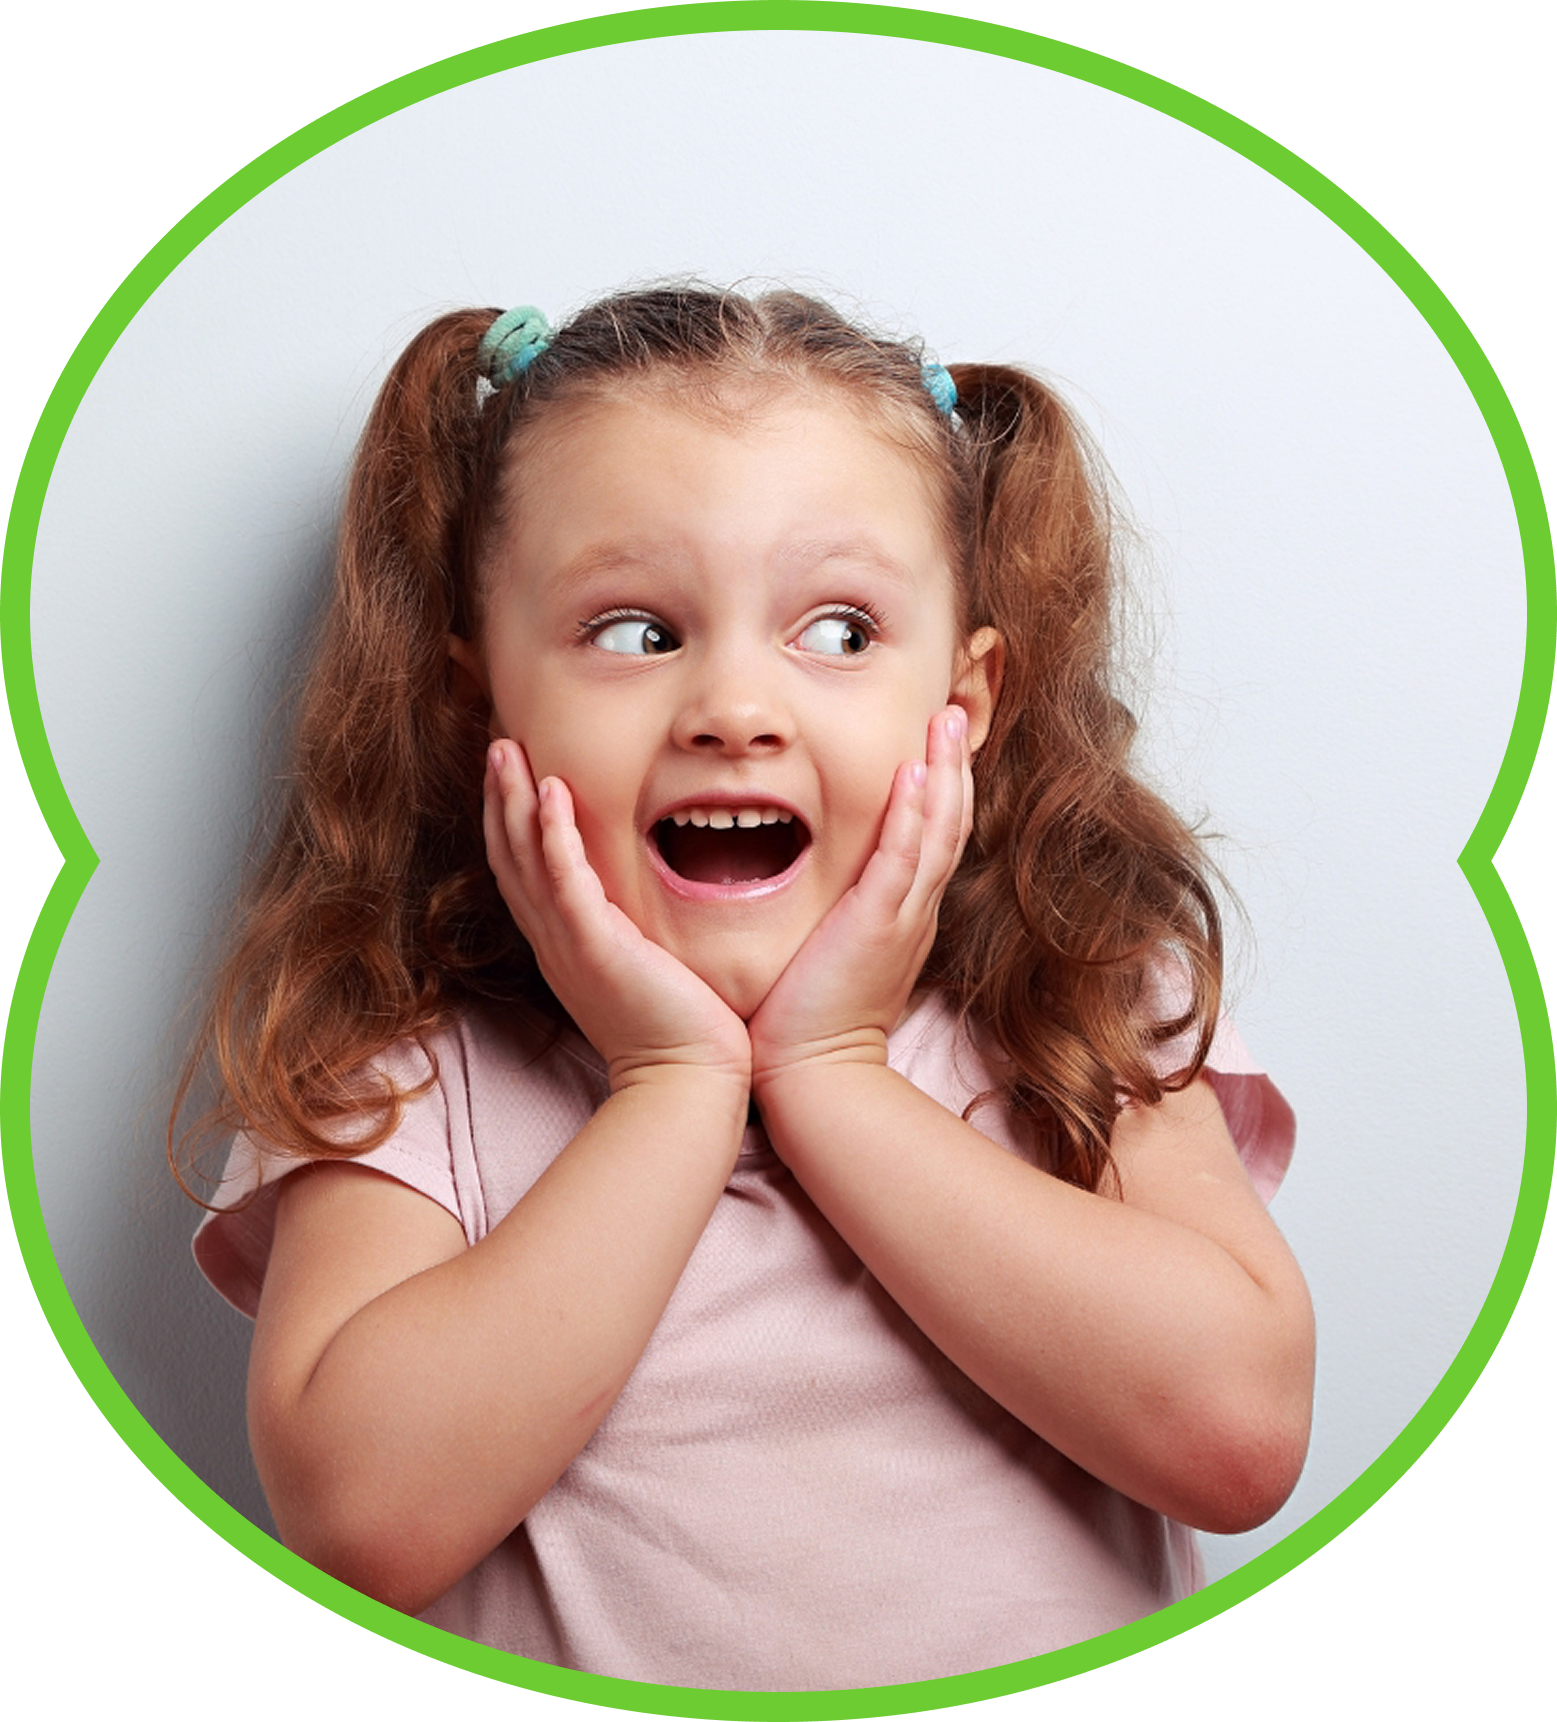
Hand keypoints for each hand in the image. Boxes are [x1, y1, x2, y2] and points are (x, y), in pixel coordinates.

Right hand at [484, 741, 750, 1093]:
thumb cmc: (680, 1029)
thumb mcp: (644, 969)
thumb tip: (645, 905)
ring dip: (513, 801)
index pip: (525, 871)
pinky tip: (550, 792)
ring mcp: (569, 943)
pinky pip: (565, 880)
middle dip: (499, 798)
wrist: (686, 1080)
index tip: (514, 773)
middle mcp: (555, 941)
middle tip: (497, 744)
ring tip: (507, 750)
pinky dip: (553, 835)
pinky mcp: (595, 946)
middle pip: (509, 856)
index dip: (512, 820)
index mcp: (564, 944)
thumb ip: (633, 932)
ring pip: (524, 859)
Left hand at [748, 706, 972, 1091]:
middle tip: (956, 709)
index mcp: (902, 914)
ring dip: (946, 771)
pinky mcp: (877, 927)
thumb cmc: (805, 1021)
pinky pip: (903, 860)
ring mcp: (901, 917)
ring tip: (948, 719)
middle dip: (956, 763)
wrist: (812, 1075)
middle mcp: (912, 910)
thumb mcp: (830, 953)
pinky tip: (916, 773)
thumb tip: (815, 888)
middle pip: (949, 822)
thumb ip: (832, 915)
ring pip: (937, 831)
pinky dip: (913, 815)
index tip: (937, 739)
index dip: (942, 786)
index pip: (930, 836)